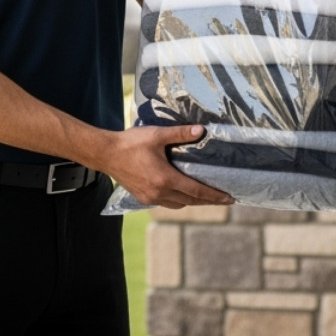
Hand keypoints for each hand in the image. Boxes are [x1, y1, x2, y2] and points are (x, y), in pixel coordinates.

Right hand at [105, 124, 234, 208]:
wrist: (105, 154)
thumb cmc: (131, 143)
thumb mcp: (157, 135)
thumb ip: (180, 134)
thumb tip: (201, 131)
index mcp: (165, 179)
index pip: (196, 192)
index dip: (214, 196)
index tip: (230, 199)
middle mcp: (159, 193)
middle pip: (190, 201)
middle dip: (209, 201)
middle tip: (225, 200)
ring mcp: (150, 197)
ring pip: (178, 204)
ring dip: (193, 201)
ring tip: (206, 197)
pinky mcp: (142, 197)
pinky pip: (166, 203)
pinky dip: (178, 200)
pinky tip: (182, 193)